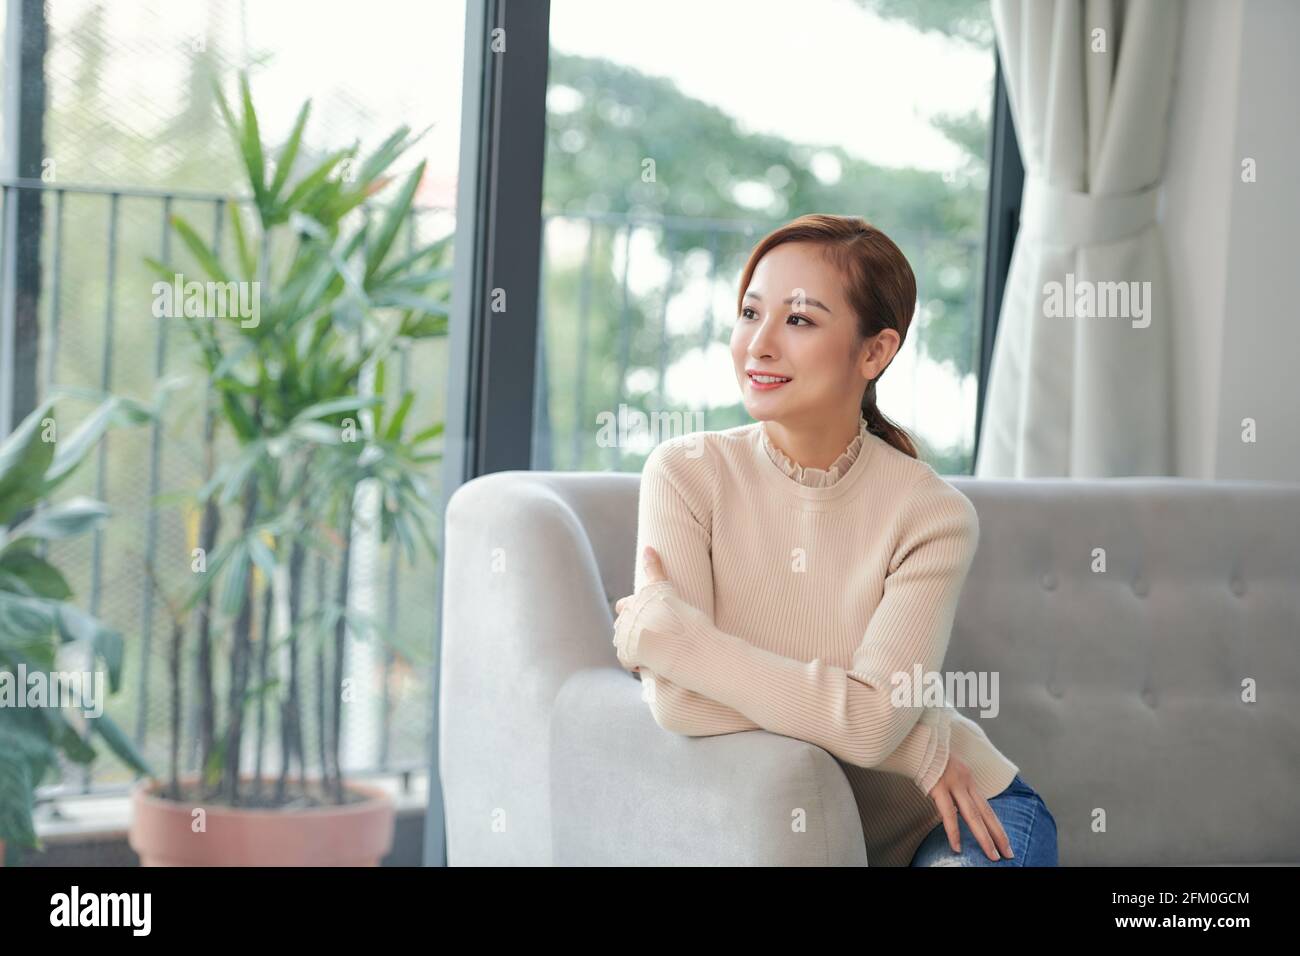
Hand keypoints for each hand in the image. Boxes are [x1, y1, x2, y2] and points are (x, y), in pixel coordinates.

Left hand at [613, 546, 670, 672]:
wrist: (685, 643)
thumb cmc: (681, 615)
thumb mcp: (665, 587)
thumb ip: (654, 570)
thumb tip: (648, 547)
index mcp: (635, 602)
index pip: (624, 605)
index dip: (632, 612)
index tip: (643, 617)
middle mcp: (626, 617)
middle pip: (622, 624)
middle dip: (632, 629)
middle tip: (654, 636)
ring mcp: (625, 636)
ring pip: (623, 642)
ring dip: (634, 646)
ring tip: (655, 650)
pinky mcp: (626, 654)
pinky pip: (627, 660)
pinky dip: (637, 663)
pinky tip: (651, 663)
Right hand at [927, 754, 1014, 861]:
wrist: (917, 739)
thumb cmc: (928, 757)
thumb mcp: (947, 771)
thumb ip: (954, 788)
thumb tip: (955, 808)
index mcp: (969, 780)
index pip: (987, 809)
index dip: (997, 827)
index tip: (1005, 844)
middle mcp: (966, 783)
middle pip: (986, 814)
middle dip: (999, 836)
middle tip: (1009, 855)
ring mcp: (953, 784)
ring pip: (973, 816)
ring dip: (984, 838)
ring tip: (992, 855)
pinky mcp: (938, 787)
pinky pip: (947, 813)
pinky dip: (953, 831)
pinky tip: (957, 847)